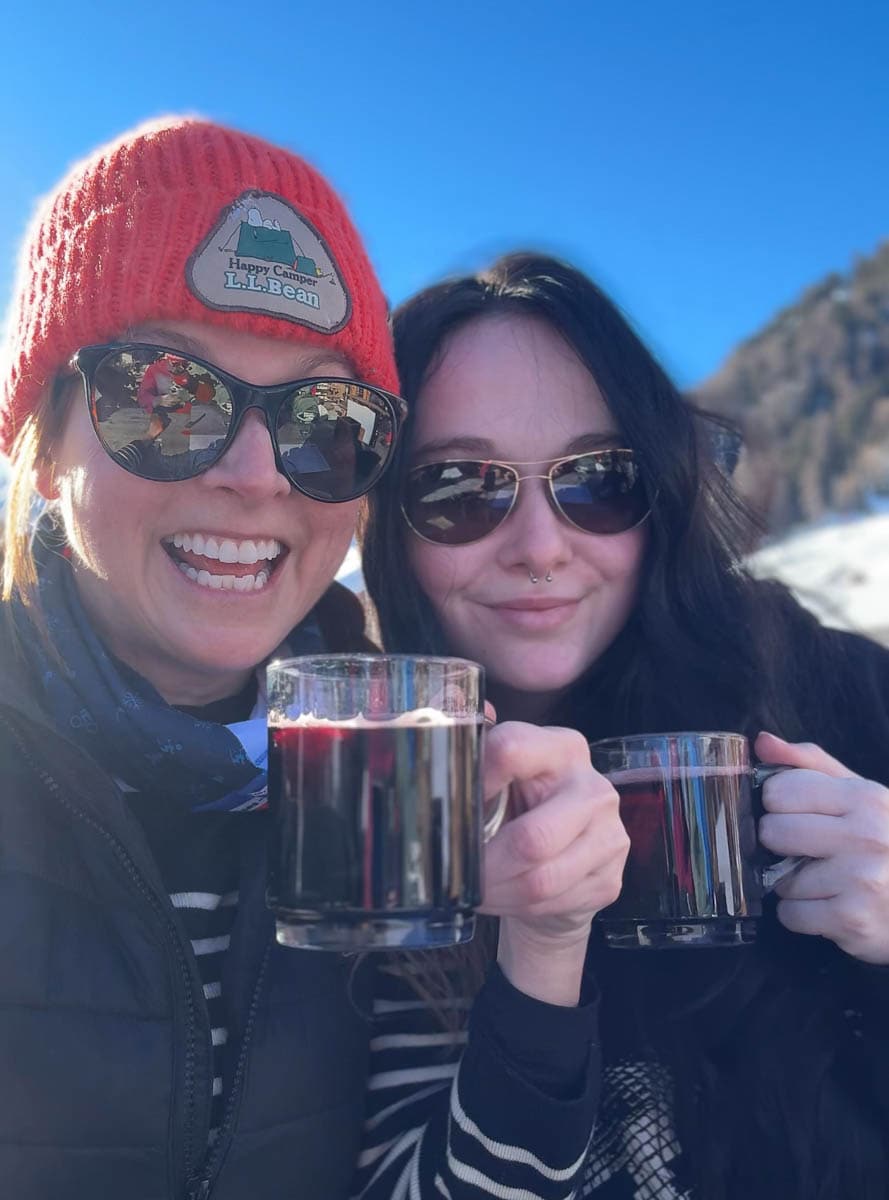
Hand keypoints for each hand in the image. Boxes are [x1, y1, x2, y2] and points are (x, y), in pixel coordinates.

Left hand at [479, 721, 628, 1003]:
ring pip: (540, 880)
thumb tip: (432, 728)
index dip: (474, 783)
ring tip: (474, 888)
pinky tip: (503, 895)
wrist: (560, 858)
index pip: (511, 750)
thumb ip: (469, 751)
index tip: (454, 807)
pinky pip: (551, 904)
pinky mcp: (610, 880)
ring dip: (496, 891)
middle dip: (484, 865)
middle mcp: (593, 787)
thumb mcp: (496, 773)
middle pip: (531, 838)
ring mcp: (609, 836)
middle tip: (457, 872)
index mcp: (561, 748)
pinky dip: (515, 906)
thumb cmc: (517, 807)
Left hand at [756, 731, 888, 963]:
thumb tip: (762, 742)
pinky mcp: (852, 921)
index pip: (780, 791)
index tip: (794, 814)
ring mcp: (861, 880)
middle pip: (773, 832)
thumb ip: (808, 765)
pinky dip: (801, 915)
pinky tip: (828, 907)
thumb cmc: (882, 841)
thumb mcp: (857, 794)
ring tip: (825, 881)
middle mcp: (866, 836)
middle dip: (780, 844)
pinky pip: (790, 914)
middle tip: (806, 850)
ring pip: (779, 879)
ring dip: (793, 884)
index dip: (777, 804)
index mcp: (864, 798)